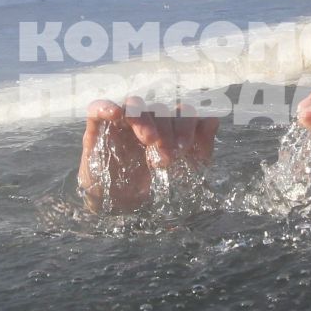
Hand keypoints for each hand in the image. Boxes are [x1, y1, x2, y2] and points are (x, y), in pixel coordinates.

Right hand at [78, 99, 219, 212]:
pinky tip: (116, 114)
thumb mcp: (187, 170)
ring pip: (134, 104)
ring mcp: (122, 122)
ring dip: (144, 118)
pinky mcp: (97, 129)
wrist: (123, 206)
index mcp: (169, 125)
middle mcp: (147, 119)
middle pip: (160, 108)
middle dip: (167, 130)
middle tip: (168, 156)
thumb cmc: (156, 184)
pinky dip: (106, 107)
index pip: (180, 110)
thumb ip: (201, 146)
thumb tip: (213, 119)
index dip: (186, 124)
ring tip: (149, 140)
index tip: (184, 147)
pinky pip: (98, 109)